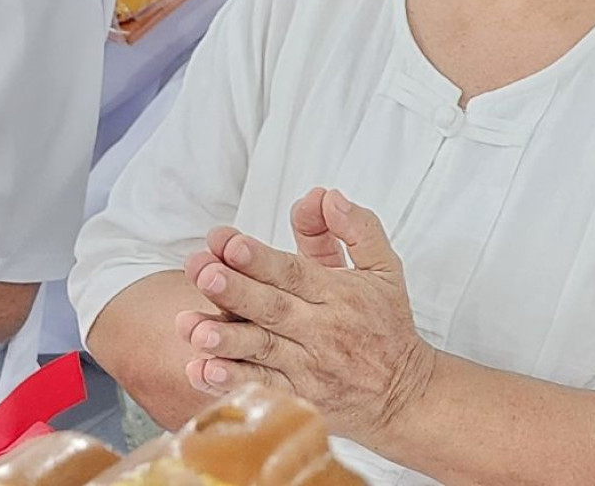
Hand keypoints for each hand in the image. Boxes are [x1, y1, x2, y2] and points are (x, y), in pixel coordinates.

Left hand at [176, 189, 438, 440]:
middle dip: (234, 290)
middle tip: (200, 271)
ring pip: (260, 350)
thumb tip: (326, 196)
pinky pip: (261, 390)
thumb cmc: (386, 324)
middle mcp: (320, 330)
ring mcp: (307, 368)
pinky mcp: (297, 398)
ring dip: (224, 339)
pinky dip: (230, 382)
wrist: (403, 395)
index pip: (294, 272)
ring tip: (192, 327)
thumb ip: (355, 227)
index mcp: (337, 293)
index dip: (260, 258)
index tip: (228, 242)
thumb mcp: (384, 267)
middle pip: (271, 308)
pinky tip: (201, 371)